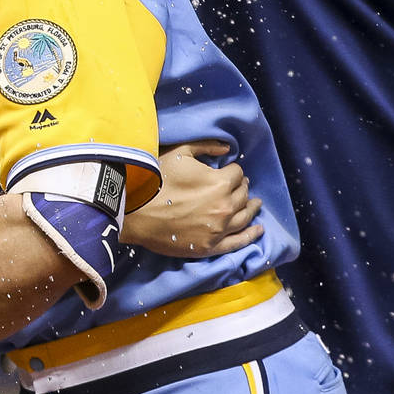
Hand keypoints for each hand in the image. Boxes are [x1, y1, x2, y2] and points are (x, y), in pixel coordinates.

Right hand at [122, 140, 263, 256]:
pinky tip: (258, 229)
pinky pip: (238, 242)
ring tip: (255, 204)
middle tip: (239, 186)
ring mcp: (218, 229)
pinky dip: (251, 235)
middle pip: (243, 194)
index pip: (237, 173)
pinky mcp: (210, 246)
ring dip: (251, 208)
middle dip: (242, 187)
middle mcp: (225, 206)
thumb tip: (227, 149)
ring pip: (245, 217)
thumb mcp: (180, 153)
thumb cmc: (156, 180)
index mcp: (220, 182)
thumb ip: (206, 147)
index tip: (228, 171)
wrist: (134, 212)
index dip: (232, 170)